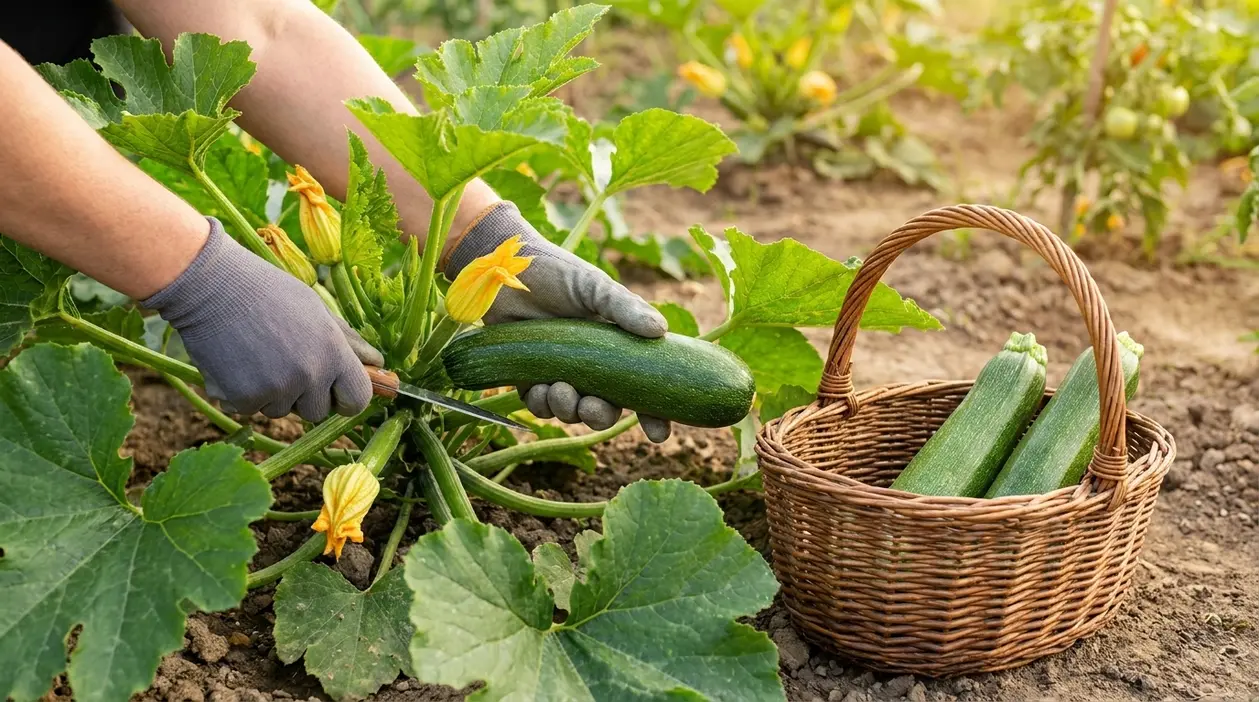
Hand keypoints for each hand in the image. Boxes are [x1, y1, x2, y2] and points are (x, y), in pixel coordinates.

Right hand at [144, 218, 383, 420]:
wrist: (211, 286)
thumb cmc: (267, 292)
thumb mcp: (316, 309)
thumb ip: (347, 340)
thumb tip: (376, 361)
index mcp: (333, 353)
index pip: (357, 400)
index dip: (347, 399)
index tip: (336, 394)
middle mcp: (309, 376)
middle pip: (317, 412)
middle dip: (305, 395)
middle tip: (285, 361)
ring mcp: (275, 390)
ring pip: (282, 410)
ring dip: (272, 392)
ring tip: (257, 354)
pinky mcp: (243, 399)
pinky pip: (251, 408)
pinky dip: (243, 392)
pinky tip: (236, 361)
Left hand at [444, 202, 672, 442]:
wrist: (503, 268)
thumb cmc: (554, 272)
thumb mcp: (594, 286)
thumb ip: (625, 308)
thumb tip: (661, 331)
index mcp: (615, 345)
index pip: (642, 386)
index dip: (654, 413)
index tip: (659, 434)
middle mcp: (591, 365)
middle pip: (606, 409)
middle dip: (600, 415)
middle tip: (590, 406)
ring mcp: (560, 373)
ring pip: (572, 412)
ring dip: (568, 409)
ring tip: (560, 388)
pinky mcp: (529, 378)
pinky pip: (540, 407)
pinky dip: (542, 404)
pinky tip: (539, 387)